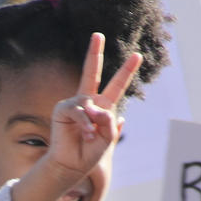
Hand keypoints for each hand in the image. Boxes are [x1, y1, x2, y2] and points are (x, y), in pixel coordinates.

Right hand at [43, 32, 141, 187]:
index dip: (126, 71)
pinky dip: (85, 124)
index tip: (137, 55)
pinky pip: (79, 111)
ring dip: (94, 122)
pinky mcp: (63, 109)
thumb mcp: (107, 139)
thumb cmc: (89, 153)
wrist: (72, 165)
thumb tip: (103, 111)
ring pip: (91, 104)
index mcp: (103, 108)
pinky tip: (87, 135)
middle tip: (98, 35)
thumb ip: (109, 123)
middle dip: (94, 53)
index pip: (116, 86)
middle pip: (91, 72)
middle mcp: (88, 102)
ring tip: (92, 137)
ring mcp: (75, 104)